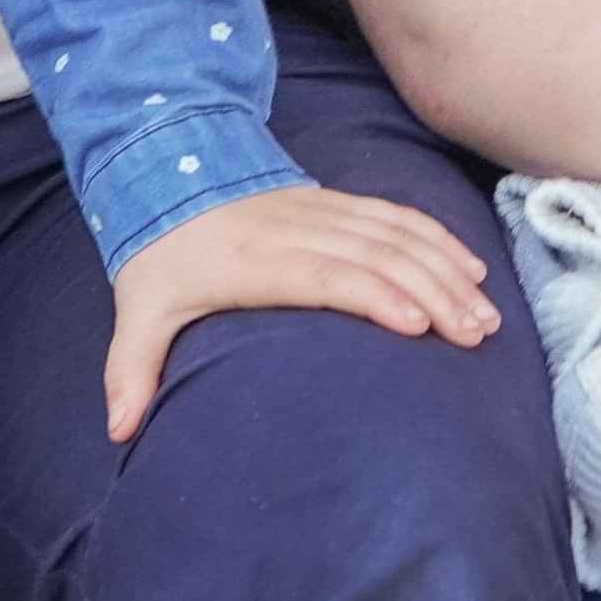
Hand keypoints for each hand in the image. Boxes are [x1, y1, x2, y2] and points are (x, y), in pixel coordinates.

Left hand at [102, 184, 502, 441]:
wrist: (170, 171)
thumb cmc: (162, 255)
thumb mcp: (139, 309)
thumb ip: (130, 369)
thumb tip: (116, 429)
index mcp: (255, 260)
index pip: (325, 274)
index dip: (374, 294)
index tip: (418, 324)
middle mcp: (298, 230)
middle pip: (377, 256)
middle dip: (433, 292)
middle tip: (474, 335)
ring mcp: (322, 211)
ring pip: (397, 235)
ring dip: (446, 270)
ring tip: (484, 314)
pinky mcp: (337, 203)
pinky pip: (397, 216)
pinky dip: (438, 238)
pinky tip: (471, 267)